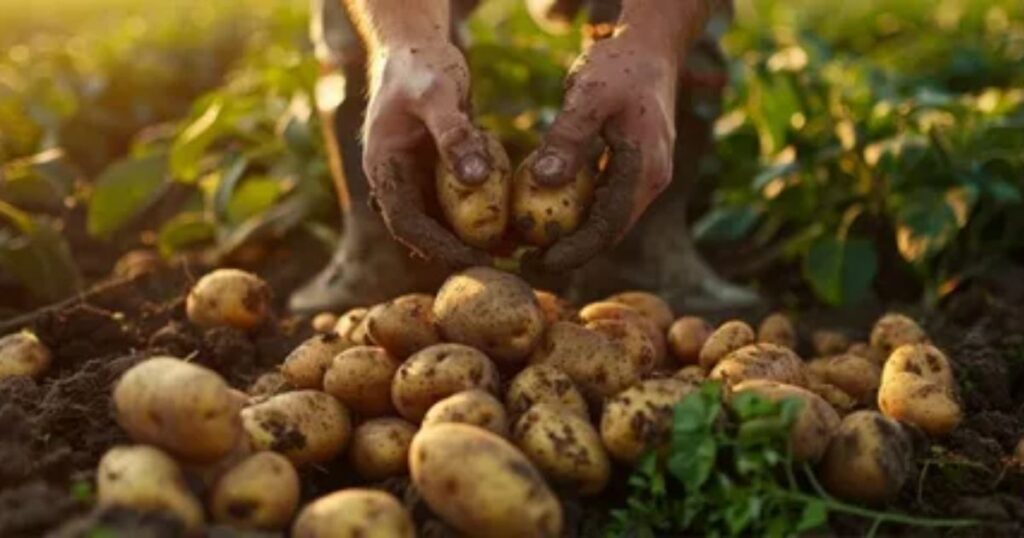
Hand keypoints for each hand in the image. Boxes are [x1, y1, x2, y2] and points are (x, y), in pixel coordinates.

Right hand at [362, 44, 501, 266]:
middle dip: (461, 249)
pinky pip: (462, 200)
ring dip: (476, 235)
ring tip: (515, 249)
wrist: (419, 47)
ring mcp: (419, 177)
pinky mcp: (441, 171)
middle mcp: (399, 179)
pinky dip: (485, 211)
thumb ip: (454, 135)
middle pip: (426, 229)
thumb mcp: (437, 94)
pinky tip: (515, 221)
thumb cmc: (421, 65)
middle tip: (502, 262)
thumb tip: (476, 179)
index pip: (405, 222)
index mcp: (383, 168)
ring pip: (446, 219)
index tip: (474, 258)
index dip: (437, 245)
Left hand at [529, 32, 679, 271]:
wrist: (650, 47)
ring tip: (529, 246)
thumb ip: (568, 138)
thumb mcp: (589, 96)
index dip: (574, 251)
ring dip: (571, 235)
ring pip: (606, 220)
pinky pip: (603, 200)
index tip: (538, 262)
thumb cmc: (619, 66)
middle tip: (525, 263)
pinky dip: (576, 212)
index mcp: (646, 170)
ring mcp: (643, 176)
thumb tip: (542, 181)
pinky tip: (545, 215)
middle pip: (609, 232)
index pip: (609, 227)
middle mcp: (650, 181)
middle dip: (569, 252)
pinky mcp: (632, 169)